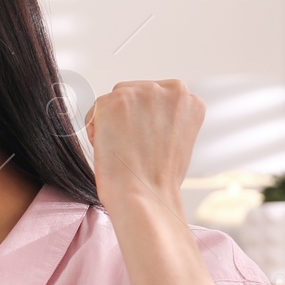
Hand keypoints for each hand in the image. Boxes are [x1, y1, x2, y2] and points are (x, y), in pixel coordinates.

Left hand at [83, 79, 204, 211]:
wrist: (145, 196)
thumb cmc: (158, 179)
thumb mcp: (177, 140)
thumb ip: (165, 118)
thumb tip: (143, 114)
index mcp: (189, 100)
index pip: (156, 100)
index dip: (146, 124)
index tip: (147, 144)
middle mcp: (169, 88)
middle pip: (135, 95)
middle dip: (128, 119)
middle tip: (134, 150)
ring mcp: (142, 91)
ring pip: (115, 102)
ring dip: (112, 124)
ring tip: (124, 150)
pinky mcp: (115, 100)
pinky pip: (95, 112)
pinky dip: (96, 131)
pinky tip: (110, 149)